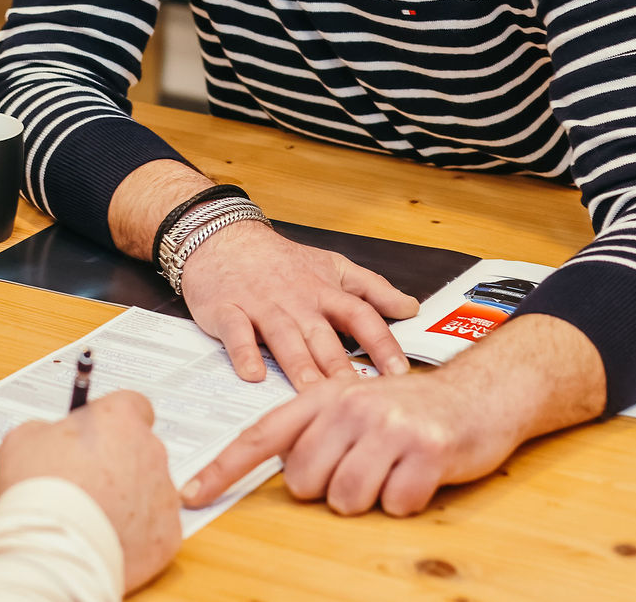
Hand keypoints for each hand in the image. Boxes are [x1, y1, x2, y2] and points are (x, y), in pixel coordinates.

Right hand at [0, 390, 180, 592]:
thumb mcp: (23, 440)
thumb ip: (46, 431)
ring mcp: (163, 495)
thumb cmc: (38, 490)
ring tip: (92, 519)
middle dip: (119, 465)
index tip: (95, 438)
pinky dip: (135, 537)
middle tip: (86, 484)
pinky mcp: (166, 536)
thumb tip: (51, 439)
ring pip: (149, 492)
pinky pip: (153, 530)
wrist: (51, 549)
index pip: (131, 406)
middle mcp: (150, 451)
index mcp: (119, 419)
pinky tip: (106, 541)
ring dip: (128, 501)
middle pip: (141, 451)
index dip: (112, 423)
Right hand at [180, 221, 418, 386]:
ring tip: (312, 392)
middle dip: (340, 367)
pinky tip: (252, 375)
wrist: (225, 237)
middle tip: (356, 397)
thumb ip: (372, 289)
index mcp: (325, 292)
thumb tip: (411, 307)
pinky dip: (244, 352)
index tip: (399, 372)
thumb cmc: (281, 261)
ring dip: (298, 365)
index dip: (381, 343)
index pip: (361, 316)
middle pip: (322, 335)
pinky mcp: (227, 310)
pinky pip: (237, 333)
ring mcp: (262, 306)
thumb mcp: (333, 266)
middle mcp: (297, 300)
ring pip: (284, 337)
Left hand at [181, 314, 606, 517]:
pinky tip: (419, 475)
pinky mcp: (427, 450)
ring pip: (347, 499)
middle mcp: (351, 405)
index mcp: (326, 396)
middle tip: (362, 467)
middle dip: (329, 488)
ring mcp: (390, 427)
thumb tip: (278, 467)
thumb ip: (315, 430)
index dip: (225, 467)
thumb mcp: (355, 404)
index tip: (192, 493)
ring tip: (392, 469)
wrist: (483, 392)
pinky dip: (407, 501)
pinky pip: (395, 504)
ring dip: (371, 497)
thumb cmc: (413, 408)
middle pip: (304, 482)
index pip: (263, 435)